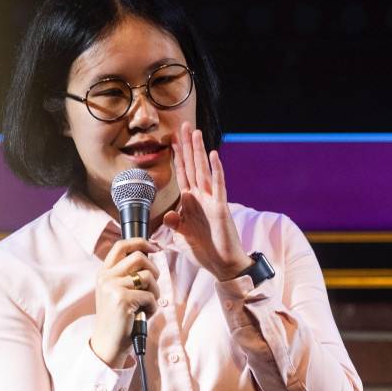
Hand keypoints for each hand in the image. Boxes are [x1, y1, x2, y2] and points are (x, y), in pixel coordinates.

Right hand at [89, 237, 160, 367]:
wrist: (107, 344)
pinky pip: (150, 296)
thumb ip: (127, 275)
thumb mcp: (116, 291)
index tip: (155, 247)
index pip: (121, 245)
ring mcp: (112, 287)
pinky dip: (153, 307)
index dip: (140, 242)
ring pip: (147, 276)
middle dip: (153, 270)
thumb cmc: (118, 318)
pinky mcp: (122, 299)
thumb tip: (150, 256)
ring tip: (148, 304)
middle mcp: (106, 277)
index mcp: (104, 273)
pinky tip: (144, 315)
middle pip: (139, 257)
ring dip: (155, 291)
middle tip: (153, 286)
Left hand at [164, 122, 253, 281]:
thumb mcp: (183, 236)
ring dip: (199, 151)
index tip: (173, 141)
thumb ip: (175, 223)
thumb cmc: (206, 251)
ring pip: (203, 170)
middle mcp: (201, 197)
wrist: (223, 265)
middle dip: (187, 146)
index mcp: (191, 202)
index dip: (178, 158)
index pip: (183, 174)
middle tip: (184, 125)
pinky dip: (216, 170)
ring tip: (196, 132)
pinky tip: (214, 156)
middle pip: (192, 166)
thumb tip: (167, 214)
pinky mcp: (220, 207)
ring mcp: (211, 200)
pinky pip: (218, 185)